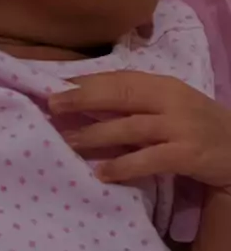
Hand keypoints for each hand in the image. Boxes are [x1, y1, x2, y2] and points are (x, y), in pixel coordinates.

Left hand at [49, 71, 230, 190]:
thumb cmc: (198, 128)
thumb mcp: (171, 106)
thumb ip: (138, 103)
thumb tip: (88, 101)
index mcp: (165, 85)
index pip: (120, 78)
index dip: (88, 82)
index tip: (57, 86)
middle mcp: (171, 100)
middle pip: (120, 94)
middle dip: (83, 99)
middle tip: (53, 106)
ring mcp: (180, 126)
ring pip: (129, 127)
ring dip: (96, 134)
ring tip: (69, 142)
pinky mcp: (187, 154)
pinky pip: (148, 159)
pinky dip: (123, 166)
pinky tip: (102, 173)